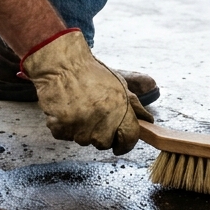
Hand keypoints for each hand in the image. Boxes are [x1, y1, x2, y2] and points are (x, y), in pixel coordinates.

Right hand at [21, 30, 150, 154]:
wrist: (61, 64)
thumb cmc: (90, 72)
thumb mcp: (119, 84)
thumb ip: (134, 105)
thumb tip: (148, 119)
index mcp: (119, 109)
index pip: (129, 138)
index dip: (126, 144)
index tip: (120, 145)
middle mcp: (101, 120)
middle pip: (104, 143)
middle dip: (100, 134)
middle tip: (93, 114)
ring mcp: (80, 126)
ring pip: (83, 141)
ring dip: (81, 130)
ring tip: (78, 108)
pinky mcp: (60, 128)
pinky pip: (65, 136)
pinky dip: (64, 127)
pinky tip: (65, 110)